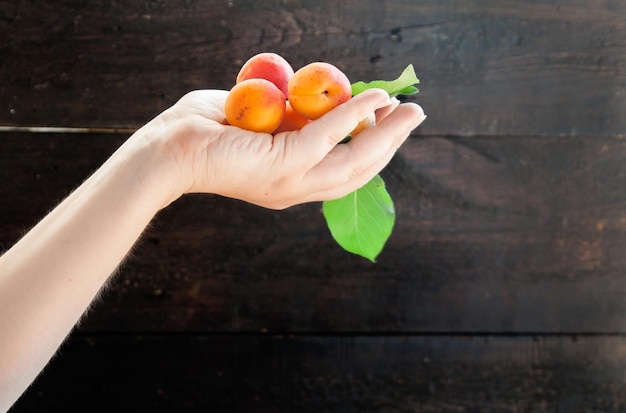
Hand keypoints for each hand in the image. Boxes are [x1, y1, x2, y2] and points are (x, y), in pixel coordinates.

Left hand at [150, 88, 425, 208]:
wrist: (166, 151)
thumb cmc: (202, 133)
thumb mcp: (255, 125)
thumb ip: (284, 118)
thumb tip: (305, 99)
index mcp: (291, 183)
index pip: (343, 171)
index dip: (373, 149)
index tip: (389, 124)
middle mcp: (297, 189)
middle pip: (359, 170)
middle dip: (391, 143)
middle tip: (414, 115)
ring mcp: (292, 181)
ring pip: (354, 160)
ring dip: (387, 134)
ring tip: (410, 110)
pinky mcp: (283, 164)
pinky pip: (329, 135)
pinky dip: (355, 114)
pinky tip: (375, 97)